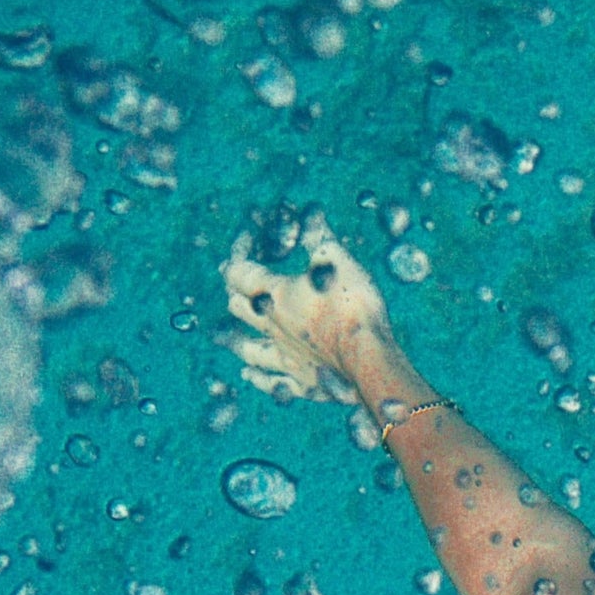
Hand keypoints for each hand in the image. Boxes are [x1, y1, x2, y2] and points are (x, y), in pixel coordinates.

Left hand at [219, 211, 396, 405]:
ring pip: (246, 347)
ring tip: (228, 335)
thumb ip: (319, 236)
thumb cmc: (351, 304)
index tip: (246, 241)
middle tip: (239, 283)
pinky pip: (268, 380)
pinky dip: (254, 375)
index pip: (238, 270)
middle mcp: (270, 325)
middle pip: (237, 306)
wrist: (367, 357)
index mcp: (274, 294)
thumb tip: (311, 213)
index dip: (237, 254)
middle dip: (234, 291)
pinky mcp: (297, 381)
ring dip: (235, 338)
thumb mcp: (336, 259)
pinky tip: (246, 373)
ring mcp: (282, 355)